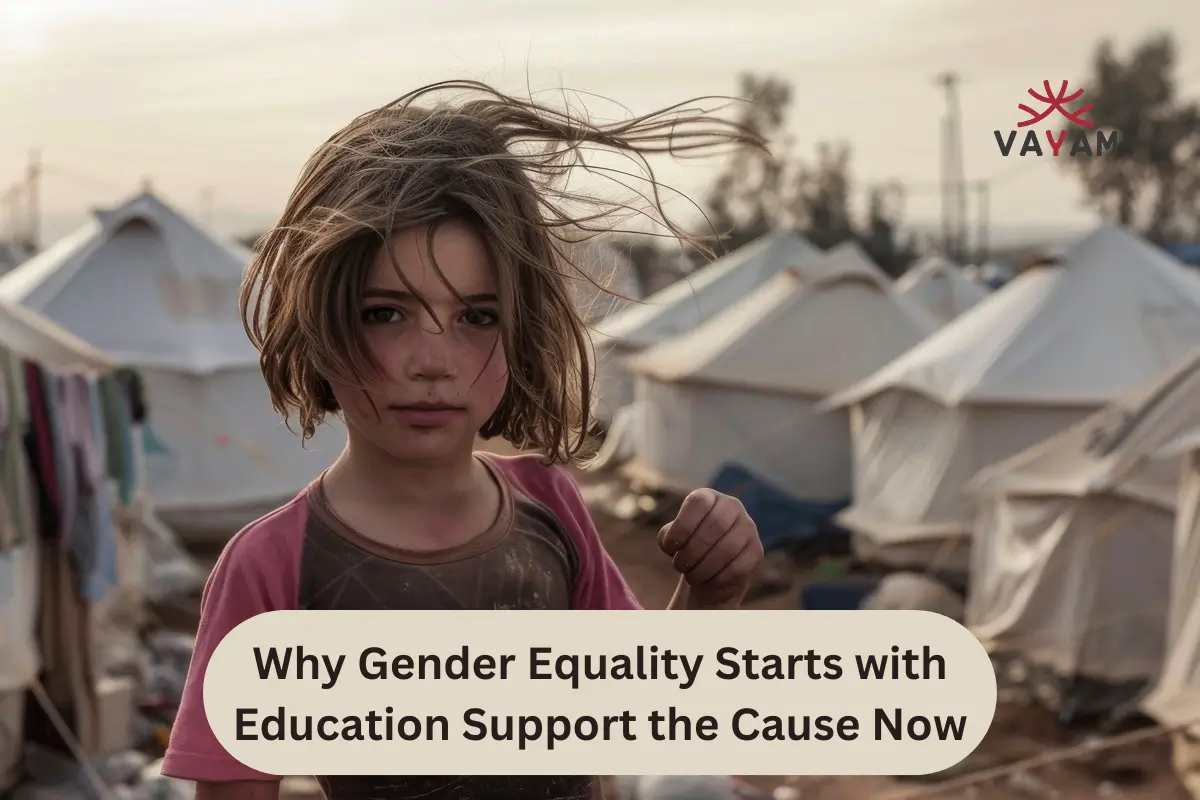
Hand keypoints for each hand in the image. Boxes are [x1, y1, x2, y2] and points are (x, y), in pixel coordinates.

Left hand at [658, 488, 763, 608]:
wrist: (710, 570)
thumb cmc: (687, 547)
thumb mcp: (672, 539)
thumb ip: (667, 536)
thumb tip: (671, 541)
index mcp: (709, 497)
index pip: (698, 502)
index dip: (682, 526)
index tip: (671, 547)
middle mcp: (732, 506)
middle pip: (715, 525)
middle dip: (692, 551)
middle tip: (680, 566)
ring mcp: (748, 527)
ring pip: (727, 548)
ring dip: (703, 568)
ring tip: (691, 576)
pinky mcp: (756, 551)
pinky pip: (739, 567)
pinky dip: (718, 578)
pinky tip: (709, 581)